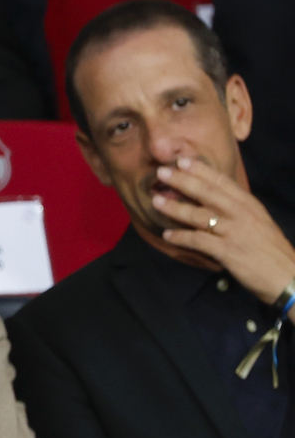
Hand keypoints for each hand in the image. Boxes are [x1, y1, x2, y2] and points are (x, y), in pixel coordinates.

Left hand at [152, 156, 294, 304]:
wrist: (288, 276)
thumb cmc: (270, 249)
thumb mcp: (258, 221)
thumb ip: (238, 208)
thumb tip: (214, 198)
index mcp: (249, 204)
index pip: (222, 181)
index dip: (200, 170)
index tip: (181, 161)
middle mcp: (241, 214)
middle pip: (207, 193)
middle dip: (182, 181)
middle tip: (161, 173)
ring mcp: (234, 232)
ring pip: (198, 215)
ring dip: (174, 208)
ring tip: (156, 202)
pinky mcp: (228, 251)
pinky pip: (198, 240)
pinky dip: (180, 237)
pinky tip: (167, 235)